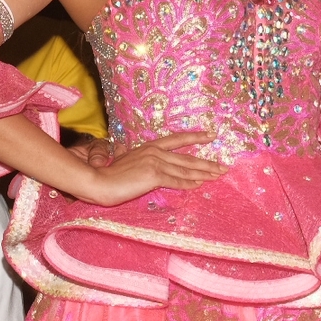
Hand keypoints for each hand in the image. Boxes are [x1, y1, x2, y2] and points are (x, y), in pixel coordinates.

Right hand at [61, 131, 222, 206]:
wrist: (96, 181)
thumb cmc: (108, 175)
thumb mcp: (127, 162)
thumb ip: (142, 162)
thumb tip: (152, 167)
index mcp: (149, 147)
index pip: (177, 139)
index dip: (196, 137)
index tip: (212, 135)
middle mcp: (155, 151)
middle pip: (187, 158)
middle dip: (207, 163)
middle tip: (224, 166)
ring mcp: (155, 162)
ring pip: (185, 169)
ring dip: (204, 174)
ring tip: (218, 175)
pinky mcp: (153, 175)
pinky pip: (176, 181)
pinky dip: (189, 183)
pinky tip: (200, 185)